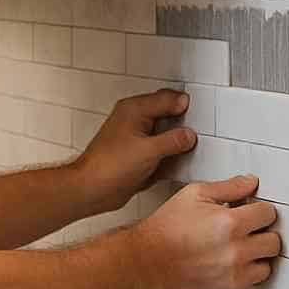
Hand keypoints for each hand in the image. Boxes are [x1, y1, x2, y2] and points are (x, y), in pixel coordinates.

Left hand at [73, 89, 197, 214]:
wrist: (92, 190)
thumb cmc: (108, 167)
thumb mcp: (149, 151)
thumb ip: (173, 140)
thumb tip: (188, 135)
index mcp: (135, 109)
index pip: (167, 98)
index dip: (184, 107)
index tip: (197, 119)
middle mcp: (134, 120)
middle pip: (166, 114)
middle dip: (181, 124)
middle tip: (194, 134)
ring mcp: (135, 137)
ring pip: (163, 133)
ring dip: (175, 142)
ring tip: (185, 150)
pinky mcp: (136, 155)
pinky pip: (158, 150)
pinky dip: (167, 155)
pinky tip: (174, 163)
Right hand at [129, 175, 279, 288]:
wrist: (149, 259)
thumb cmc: (167, 228)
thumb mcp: (195, 194)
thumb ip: (228, 187)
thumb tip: (250, 183)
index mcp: (230, 223)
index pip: (268, 214)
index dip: (259, 209)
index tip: (251, 210)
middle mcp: (236, 250)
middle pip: (274, 240)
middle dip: (263, 231)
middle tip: (249, 228)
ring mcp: (234, 271)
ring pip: (268, 262)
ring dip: (259, 253)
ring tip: (243, 245)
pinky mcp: (229, 287)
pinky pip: (256, 278)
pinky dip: (250, 269)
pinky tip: (236, 260)